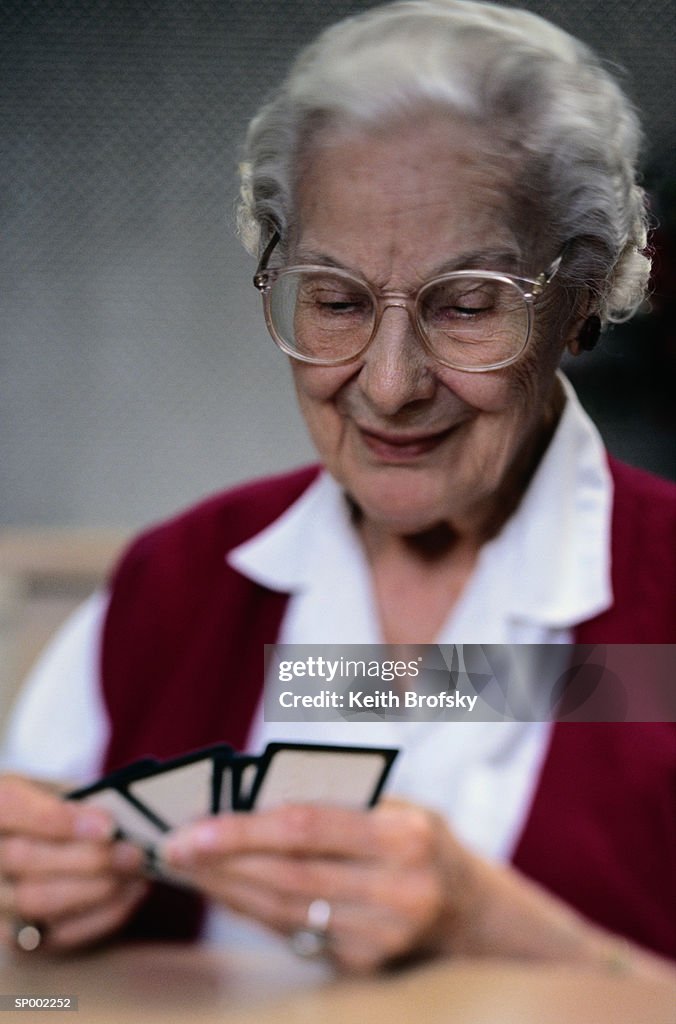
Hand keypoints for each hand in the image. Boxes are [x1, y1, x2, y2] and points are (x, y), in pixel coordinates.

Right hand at [0, 774, 147, 950]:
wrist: (29, 842)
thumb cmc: (48, 809)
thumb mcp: (53, 789)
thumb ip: (77, 798)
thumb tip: (119, 818)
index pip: (10, 807)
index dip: (58, 819)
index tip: (107, 826)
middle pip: (24, 859)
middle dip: (87, 858)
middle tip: (133, 853)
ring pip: (36, 901)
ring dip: (95, 889)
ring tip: (136, 873)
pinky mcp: (12, 936)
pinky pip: (53, 935)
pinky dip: (99, 916)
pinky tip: (129, 894)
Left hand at [161, 799, 462, 972]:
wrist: (469, 909)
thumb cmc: (416, 837)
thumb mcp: (393, 802)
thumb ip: (333, 798)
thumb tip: (246, 794)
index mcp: (404, 835)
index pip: (306, 828)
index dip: (242, 828)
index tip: (191, 826)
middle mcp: (398, 890)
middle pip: (288, 876)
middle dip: (221, 862)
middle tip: (172, 848)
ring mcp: (382, 937)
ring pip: (284, 911)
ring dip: (227, 888)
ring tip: (188, 866)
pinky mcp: (365, 966)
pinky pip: (295, 934)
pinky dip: (253, 909)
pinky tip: (224, 890)